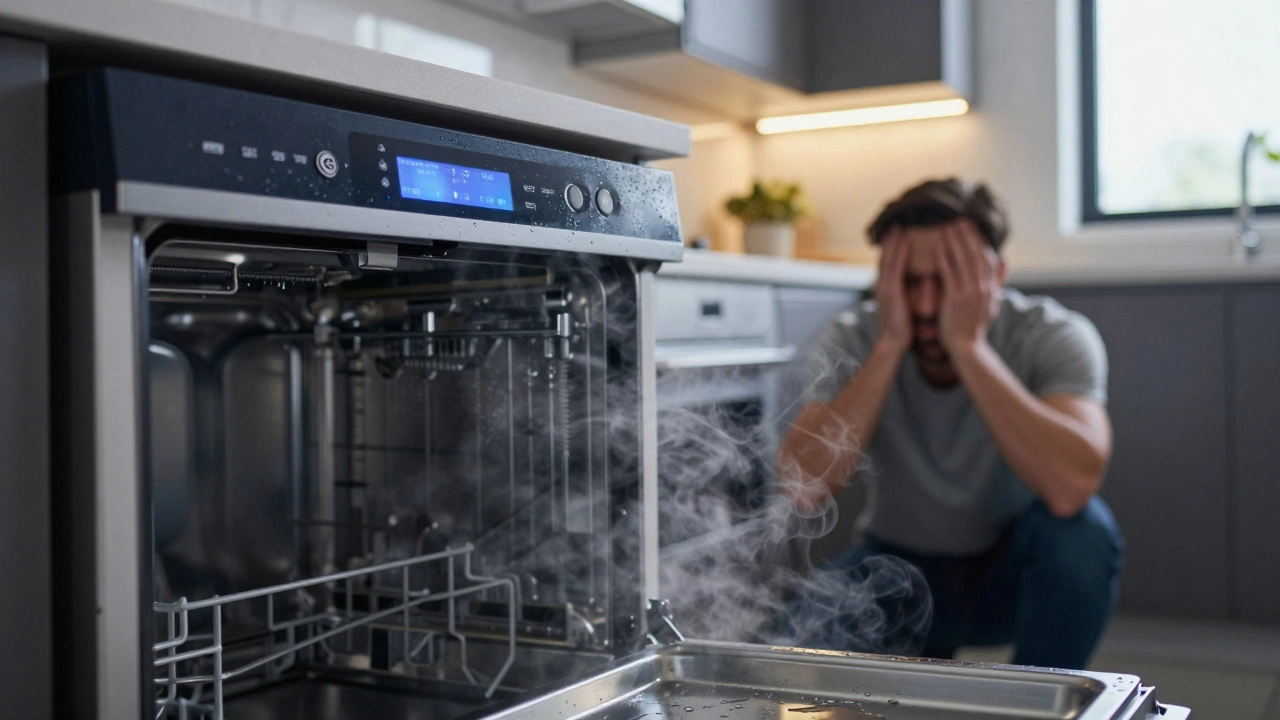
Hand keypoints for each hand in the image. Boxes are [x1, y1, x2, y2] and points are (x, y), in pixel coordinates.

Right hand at [874, 228, 911, 353]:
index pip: (888, 264)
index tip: (898, 234)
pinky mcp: (890, 291)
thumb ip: (905, 296)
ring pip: (888, 258)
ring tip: (900, 225)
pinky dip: (900, 252)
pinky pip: (895, 266)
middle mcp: (882, 284)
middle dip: (890, 240)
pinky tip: (906, 240)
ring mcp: (884, 286)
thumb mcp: (903, 308)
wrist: (893, 343)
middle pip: (885, 257)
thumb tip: (913, 289)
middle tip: (897, 223)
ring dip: (894, 241)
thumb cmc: (902, 329)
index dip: (892, 248)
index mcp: (886, 288)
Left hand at [935, 220, 1001, 354]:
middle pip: (977, 255)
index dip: (981, 242)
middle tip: (960, 220)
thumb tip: (1005, 261)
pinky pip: (950, 274)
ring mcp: (970, 293)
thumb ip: (998, 281)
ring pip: (964, 261)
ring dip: (956, 242)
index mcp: (991, 288)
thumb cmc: (975, 325)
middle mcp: (983, 288)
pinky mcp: (955, 299)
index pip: (988, 259)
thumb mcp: (992, 303)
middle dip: (968, 236)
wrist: (967, 347)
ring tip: (948, 227)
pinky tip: (938, 248)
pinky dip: (945, 259)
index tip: (973, 227)